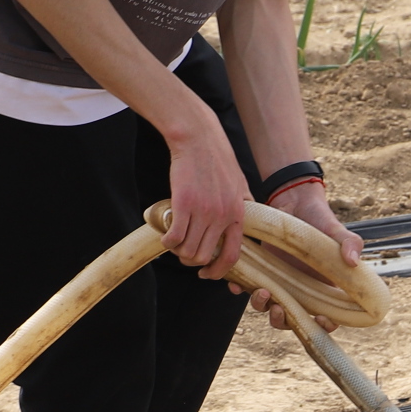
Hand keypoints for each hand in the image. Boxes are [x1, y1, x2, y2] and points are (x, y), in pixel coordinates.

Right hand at [162, 127, 253, 280]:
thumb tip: (245, 223)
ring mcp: (203, 211)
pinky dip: (167, 242)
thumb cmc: (217, 159)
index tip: (206, 273)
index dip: (218, 271)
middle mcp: (222, 217)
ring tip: (174, 243)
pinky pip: (174, 237)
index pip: (232, 256)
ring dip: (178, 252)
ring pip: (188, 250)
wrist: (199, 139)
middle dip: (191, 261)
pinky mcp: (183, 204)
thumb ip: (244, 205)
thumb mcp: (240, 184)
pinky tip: (165, 237)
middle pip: (204, 257)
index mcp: (238, 215)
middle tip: (184, 252)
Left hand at [240, 178, 360, 329]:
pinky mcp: (260, 270)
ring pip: (267, 307)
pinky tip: (237, 283)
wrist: (295, 202)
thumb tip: (353, 261)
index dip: (325, 327)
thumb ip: (350, 243)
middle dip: (283, 321)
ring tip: (262, 291)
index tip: (321, 318)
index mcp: (323, 289)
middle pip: (292, 320)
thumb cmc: (320, 220)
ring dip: (262, 306)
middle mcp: (300, 291)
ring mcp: (279, 282)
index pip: (327, 319)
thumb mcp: (336, 231)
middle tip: (279, 309)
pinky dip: (239, 289)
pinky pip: (247, 286)